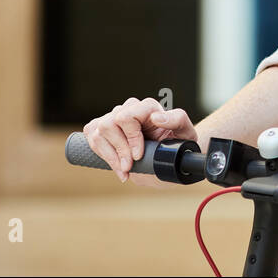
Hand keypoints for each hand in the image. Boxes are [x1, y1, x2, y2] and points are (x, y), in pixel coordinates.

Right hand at [82, 97, 197, 185]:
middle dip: (120, 149)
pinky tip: (117, 166)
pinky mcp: (103, 129)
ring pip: (98, 131)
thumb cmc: (178, 142)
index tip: (138, 155)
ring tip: (125, 170)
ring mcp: (114, 117)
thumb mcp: (186, 132)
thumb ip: (177, 119)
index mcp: (148, 107)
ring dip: (110, 155)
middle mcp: (129, 109)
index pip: (128, 115)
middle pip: (110, 123)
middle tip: (130, 167)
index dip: (131, 137)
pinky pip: (92, 137)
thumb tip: (157, 117)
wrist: (169, 156)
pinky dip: (102, 155)